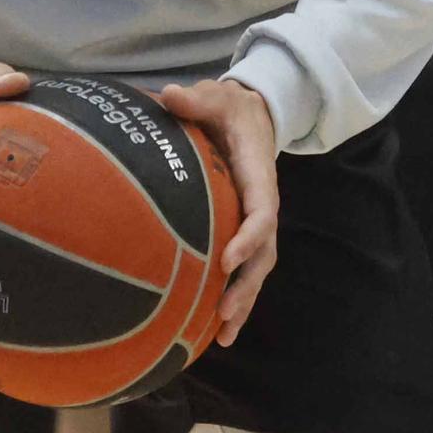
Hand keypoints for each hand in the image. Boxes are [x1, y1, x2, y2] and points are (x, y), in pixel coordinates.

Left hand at [158, 79, 278, 346]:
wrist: (251, 113)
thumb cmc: (229, 107)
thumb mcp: (215, 96)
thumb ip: (195, 100)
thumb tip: (169, 95)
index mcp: (257, 173)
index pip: (261, 210)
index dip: (249, 236)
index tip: (228, 259)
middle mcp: (261, 202)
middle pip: (263, 251)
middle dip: (246, 284)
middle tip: (223, 314)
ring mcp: (254, 219)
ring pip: (257, 267)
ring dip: (243, 301)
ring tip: (222, 337)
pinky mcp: (244, 228)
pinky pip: (246, 267)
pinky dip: (236, 296)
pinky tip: (215, 327)